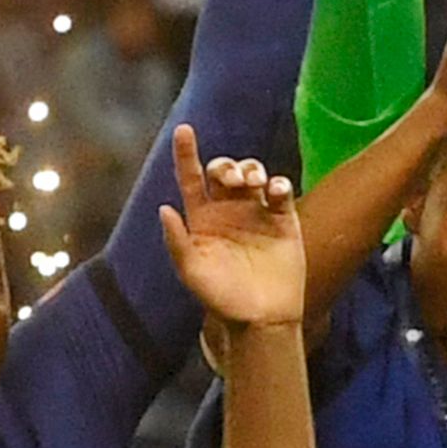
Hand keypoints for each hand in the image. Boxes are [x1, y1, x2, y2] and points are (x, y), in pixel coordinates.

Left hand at [158, 130, 309, 334]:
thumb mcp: (192, 272)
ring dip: (251, 169)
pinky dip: (278, 183)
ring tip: (253, 183)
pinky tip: (274, 191)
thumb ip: (177, 241)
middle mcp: (228, 211)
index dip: (186, 153)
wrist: (262, 317)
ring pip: (253, 174)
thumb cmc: (222, 299)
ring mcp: (256, 213)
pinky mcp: (283, 220)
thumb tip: (163, 208)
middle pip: (223, 171)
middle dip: (226, 166)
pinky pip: (280, 191)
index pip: (191, 178)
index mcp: (202, 219)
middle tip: (232, 180)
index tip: (184, 129)